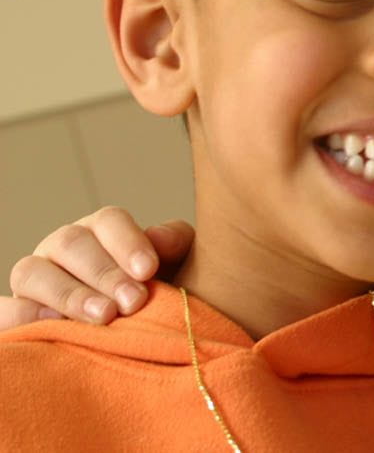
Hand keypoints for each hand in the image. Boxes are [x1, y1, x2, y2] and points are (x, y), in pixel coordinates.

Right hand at [1, 207, 193, 330]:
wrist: (139, 331)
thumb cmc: (159, 290)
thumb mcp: (177, 264)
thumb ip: (174, 244)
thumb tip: (158, 237)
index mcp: (101, 230)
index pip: (108, 221)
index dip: (127, 242)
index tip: (149, 270)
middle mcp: (62, 247)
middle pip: (71, 244)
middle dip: (104, 274)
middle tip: (133, 302)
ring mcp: (35, 278)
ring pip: (32, 272)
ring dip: (68, 294)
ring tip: (103, 317)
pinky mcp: (16, 312)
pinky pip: (5, 311)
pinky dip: (22, 317)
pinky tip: (55, 330)